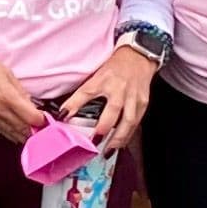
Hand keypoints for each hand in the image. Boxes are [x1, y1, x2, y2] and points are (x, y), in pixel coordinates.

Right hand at [0, 60, 44, 146]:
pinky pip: (3, 132)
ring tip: (34, 132)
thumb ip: (21, 92)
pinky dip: (13, 134)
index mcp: (9, 97)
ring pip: (14, 134)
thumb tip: (32, 105)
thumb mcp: (8, 74)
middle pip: (25, 130)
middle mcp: (0, 110)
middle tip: (44, 129)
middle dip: (37, 131)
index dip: (42, 120)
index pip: (32, 118)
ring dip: (25, 135)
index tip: (46, 118)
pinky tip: (19, 132)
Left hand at [62, 42, 156, 156]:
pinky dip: (128, 135)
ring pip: (128, 121)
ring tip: (109, 151)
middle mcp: (119, 89)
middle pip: (112, 111)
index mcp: (103, 80)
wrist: (139, 57)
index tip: (62, 117)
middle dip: (103, 128)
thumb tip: (64, 114)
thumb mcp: (95, 77)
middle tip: (94, 143)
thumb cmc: (115, 68)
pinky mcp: (143, 103)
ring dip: (118, 138)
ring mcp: (133, 97)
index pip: (85, 92)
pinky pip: (136, 122)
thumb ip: (82, 95)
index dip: (73, 104)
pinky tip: (121, 143)